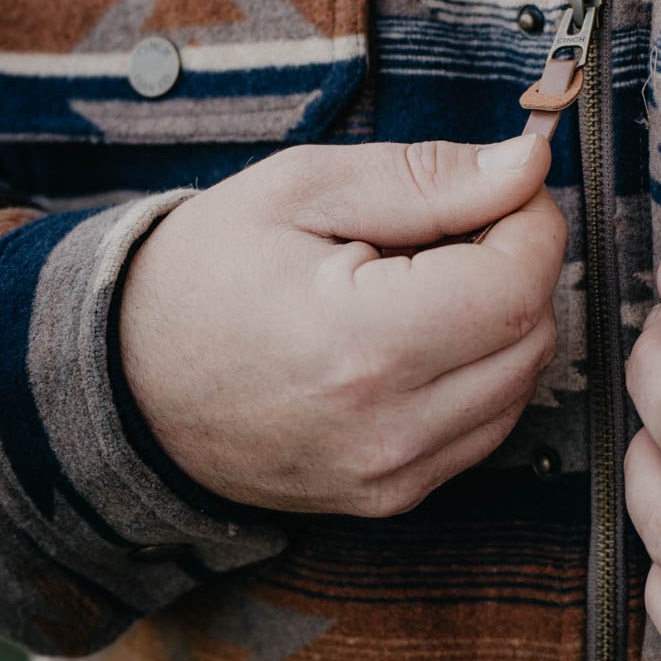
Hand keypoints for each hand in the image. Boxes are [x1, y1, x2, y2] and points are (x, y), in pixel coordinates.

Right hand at [120, 136, 565, 516]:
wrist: (126, 380)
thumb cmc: (206, 270)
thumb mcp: (303, 188)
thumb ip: (428, 178)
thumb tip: (530, 163)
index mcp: (362, 344)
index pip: (520, 282)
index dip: (531, 220)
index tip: (501, 188)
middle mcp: (388, 428)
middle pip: (533, 333)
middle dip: (517, 265)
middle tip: (451, 228)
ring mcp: (392, 476)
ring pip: (521, 383)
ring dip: (501, 321)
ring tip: (422, 283)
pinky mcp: (394, 497)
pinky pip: (487, 426)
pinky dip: (479, 372)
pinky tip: (418, 336)